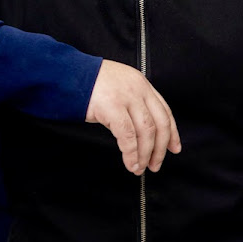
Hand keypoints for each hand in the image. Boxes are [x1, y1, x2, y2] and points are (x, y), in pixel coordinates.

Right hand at [85, 60, 181, 175]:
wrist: (68, 74)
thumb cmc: (89, 83)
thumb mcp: (118, 86)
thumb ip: (131, 103)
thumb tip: (140, 132)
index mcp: (141, 84)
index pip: (164, 110)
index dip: (172, 132)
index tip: (174, 148)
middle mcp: (138, 89)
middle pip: (159, 123)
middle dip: (160, 148)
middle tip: (156, 164)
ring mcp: (126, 97)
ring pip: (146, 132)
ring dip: (145, 154)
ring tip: (140, 168)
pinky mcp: (112, 107)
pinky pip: (127, 136)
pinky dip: (131, 153)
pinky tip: (130, 163)